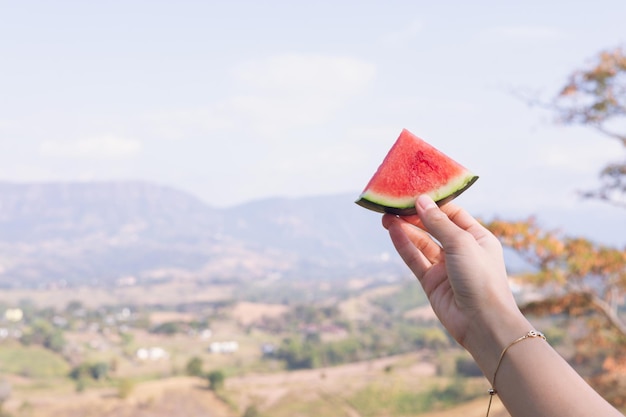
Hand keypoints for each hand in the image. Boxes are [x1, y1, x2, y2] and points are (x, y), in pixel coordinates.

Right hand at [382, 195, 524, 350]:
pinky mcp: (431, 282)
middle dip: (415, 215)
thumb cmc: (481, 278)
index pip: (453, 213)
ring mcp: (445, 267)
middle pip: (434, 227)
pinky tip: (392, 231)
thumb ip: (438, 222)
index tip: (414, 192)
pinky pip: (415, 259)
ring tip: (387, 215)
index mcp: (477, 237)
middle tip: (394, 203)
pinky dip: (403, 245)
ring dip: (405, 229)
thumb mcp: (461, 243)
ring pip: (421, 243)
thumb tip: (421, 200)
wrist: (483, 323)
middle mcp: (461, 250)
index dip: (434, 203)